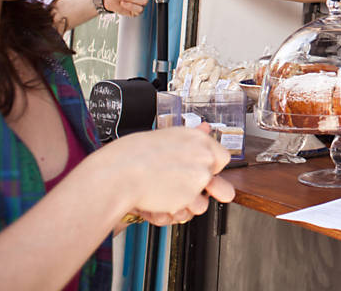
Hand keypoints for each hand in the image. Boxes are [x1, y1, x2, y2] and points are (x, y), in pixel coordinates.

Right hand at [100, 124, 234, 216]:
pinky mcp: (189, 198)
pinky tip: (158, 199)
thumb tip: (205, 128)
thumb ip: (191, 136)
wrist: (118, 173)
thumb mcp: (166, 136)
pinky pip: (186, 212)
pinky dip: (172, 210)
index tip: (195, 170)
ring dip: (187, 203)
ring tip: (166, 193)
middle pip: (218, 183)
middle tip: (183, 186)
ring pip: (203, 202)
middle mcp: (204, 157)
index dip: (209, 168)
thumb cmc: (132, 154)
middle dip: (204, 190)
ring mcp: (199, 178)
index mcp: (198, 139)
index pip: (222, 158)